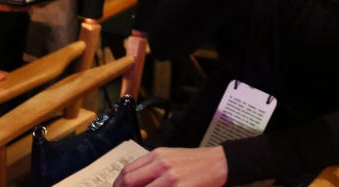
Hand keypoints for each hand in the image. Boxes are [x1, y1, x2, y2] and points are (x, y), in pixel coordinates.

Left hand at [113, 146, 227, 186]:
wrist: (220, 163)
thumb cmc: (197, 162)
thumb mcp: (172, 157)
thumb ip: (152, 167)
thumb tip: (134, 182)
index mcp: (158, 155)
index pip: (128, 171)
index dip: (118, 184)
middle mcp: (161, 165)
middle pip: (129, 181)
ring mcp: (170, 178)